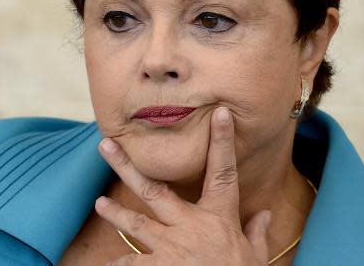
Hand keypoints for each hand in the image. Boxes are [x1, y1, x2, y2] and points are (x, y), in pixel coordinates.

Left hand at [95, 107, 270, 264]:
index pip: (223, 173)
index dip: (222, 142)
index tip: (219, 114)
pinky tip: (104, 264)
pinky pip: (132, 264)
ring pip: (137, 223)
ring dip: (116, 213)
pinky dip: (118, 264)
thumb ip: (255, 234)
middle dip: (127, 166)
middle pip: (155, 189)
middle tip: (105, 144)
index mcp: (218, 218)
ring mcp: (171, 247)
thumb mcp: (255, 258)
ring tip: (99, 204)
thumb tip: (264, 215)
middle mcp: (190, 226)